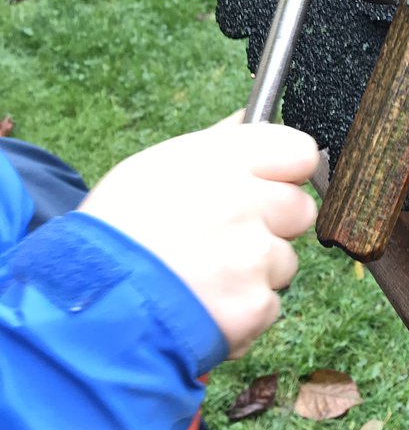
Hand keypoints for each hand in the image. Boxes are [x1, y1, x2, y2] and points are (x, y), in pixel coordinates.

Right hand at [79, 116, 318, 357]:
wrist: (88, 305)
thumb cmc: (118, 229)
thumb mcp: (157, 166)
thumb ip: (218, 144)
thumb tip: (252, 118)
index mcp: (224, 161)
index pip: (299, 152)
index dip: (285, 171)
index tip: (268, 184)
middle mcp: (246, 203)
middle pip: (299, 209)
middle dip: (273, 225)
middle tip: (225, 237)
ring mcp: (254, 257)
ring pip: (285, 260)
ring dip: (256, 272)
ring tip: (203, 276)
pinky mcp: (254, 305)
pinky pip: (269, 304)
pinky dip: (244, 311)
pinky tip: (204, 305)